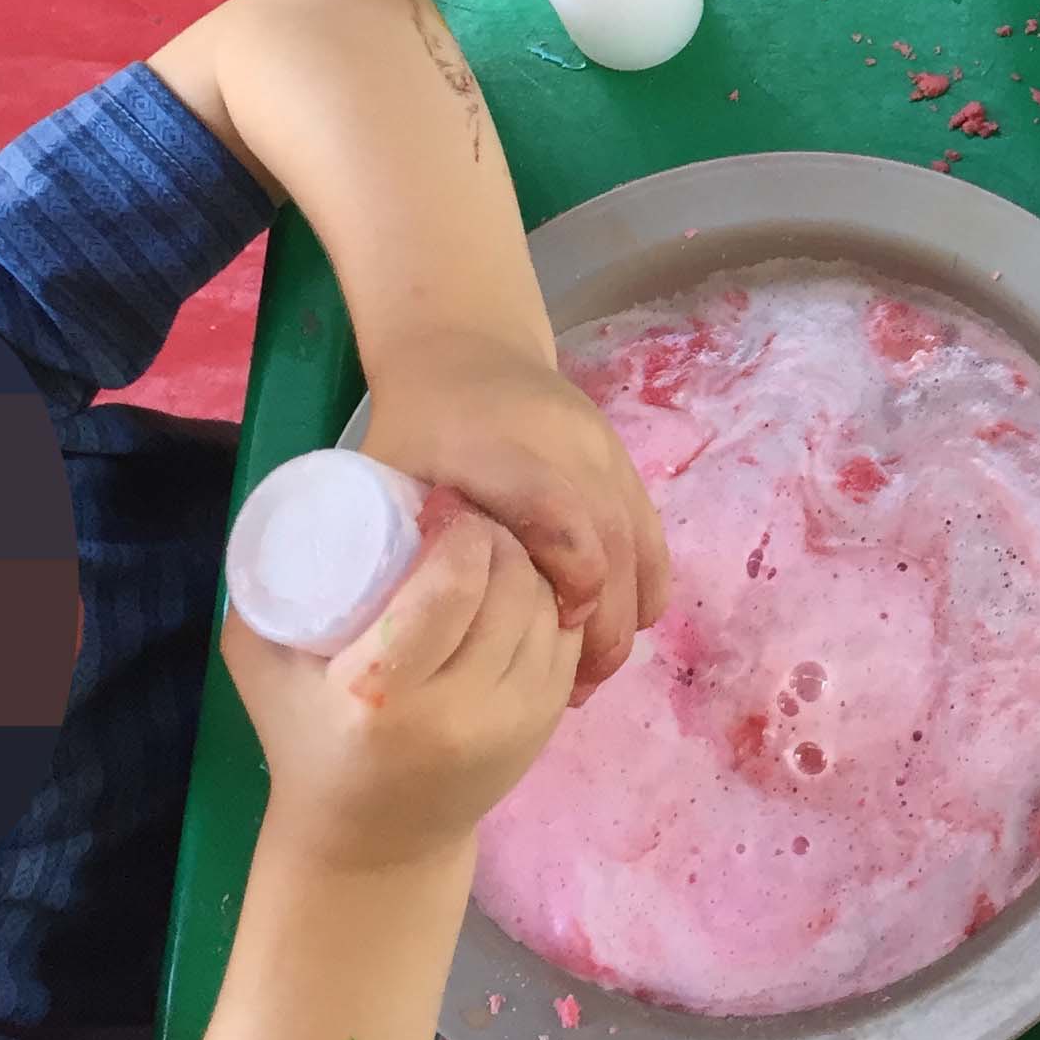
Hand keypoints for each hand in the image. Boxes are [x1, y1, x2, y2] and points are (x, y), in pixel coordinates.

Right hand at [225, 495, 577, 874]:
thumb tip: (280, 510)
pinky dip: (551, 601)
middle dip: (499, 534)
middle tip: (470, 517)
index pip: (453, 588)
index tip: (442, 505)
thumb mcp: (263, 669)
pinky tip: (522, 586)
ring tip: (493, 546)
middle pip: (510, 587)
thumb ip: (262, 593)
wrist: (370, 845)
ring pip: (548, 607)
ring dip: (529, 563)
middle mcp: (460, 714)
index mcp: (383, 700)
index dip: (460, 530)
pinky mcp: (546, 728)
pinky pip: (568, 638)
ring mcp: (513, 724)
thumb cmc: (305, 743)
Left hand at [364, 329, 666, 699]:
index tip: (555, 637)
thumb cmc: (414, 426)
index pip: (557, 511)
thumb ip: (399, 544)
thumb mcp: (387, 475)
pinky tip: (618, 632)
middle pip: (611, 541)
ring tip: (594, 675)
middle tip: (576, 690)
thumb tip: (410, 638)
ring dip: (625, 617)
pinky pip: (652, 535)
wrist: (465, 348)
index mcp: (502, 446)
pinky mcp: (625, 465)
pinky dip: (644, 589)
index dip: (569, 579)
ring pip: (640, 544)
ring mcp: (606, 453)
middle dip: (602, 624)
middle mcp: (568, 446)